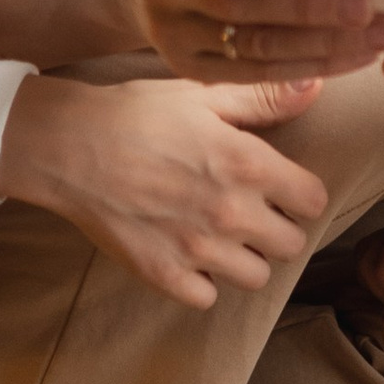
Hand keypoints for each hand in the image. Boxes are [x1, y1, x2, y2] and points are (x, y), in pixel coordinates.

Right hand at [0, 71, 328, 306]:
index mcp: (248, 164)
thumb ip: (264, 97)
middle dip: (277, 227)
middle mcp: (231, 213)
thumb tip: (316, 85)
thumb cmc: (136, 113)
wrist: (68, 145)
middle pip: (291, 245)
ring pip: (255, 277)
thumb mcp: (203, 95)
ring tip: (219, 232)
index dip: (301, 193)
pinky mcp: (164, 275)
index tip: (282, 187)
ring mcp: (198, 250)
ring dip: (244, 257)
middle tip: (250, 210)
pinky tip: (186, 252)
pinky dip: (201, 281)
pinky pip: (207, 298)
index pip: (314, 201)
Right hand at [122, 0, 383, 83]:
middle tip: (366, 7)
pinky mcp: (193, 70)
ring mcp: (176, 38)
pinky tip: (353, 56)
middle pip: (241, 8)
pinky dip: (312, 66)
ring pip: (256, 48)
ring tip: (377, 35)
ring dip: (324, 45)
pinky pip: (258, 74)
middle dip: (310, 10)